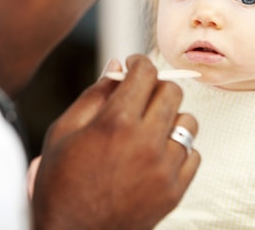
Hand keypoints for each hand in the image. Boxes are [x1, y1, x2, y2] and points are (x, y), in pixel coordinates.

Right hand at [32, 54, 199, 229]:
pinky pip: (193, 154)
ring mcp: (164, 169)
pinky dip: (179, 149)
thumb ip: (94, 95)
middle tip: (141, 94)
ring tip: (150, 126)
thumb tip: (116, 66)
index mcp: (115, 123)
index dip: (139, 63)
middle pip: (172, 92)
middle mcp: (146, 142)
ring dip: (171, 117)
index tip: (134, 65)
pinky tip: (157, 153)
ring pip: (188, 122)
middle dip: (156, 85)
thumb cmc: (60, 184)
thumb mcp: (63, 132)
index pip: (145, 73)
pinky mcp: (175, 191)